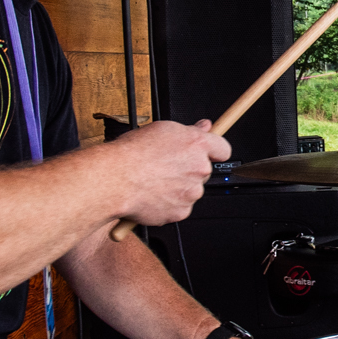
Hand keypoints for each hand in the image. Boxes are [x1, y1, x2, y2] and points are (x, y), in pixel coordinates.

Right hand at [114, 119, 229, 226]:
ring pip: (191, 190)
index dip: (214, 151)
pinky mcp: (181, 211)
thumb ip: (188, 131)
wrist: (114, 180)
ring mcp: (191, 192)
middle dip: (189, 169)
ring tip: (153, 181)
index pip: (223, 149)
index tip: (208, 153)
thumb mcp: (161, 130)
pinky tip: (152, 195)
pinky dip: (168, 204)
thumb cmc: (131, 154)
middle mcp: (199, 168)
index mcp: (197, 144)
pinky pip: (180, 208)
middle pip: (204, 171)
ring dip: (178, 188)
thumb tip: (204, 126)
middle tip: (166, 166)